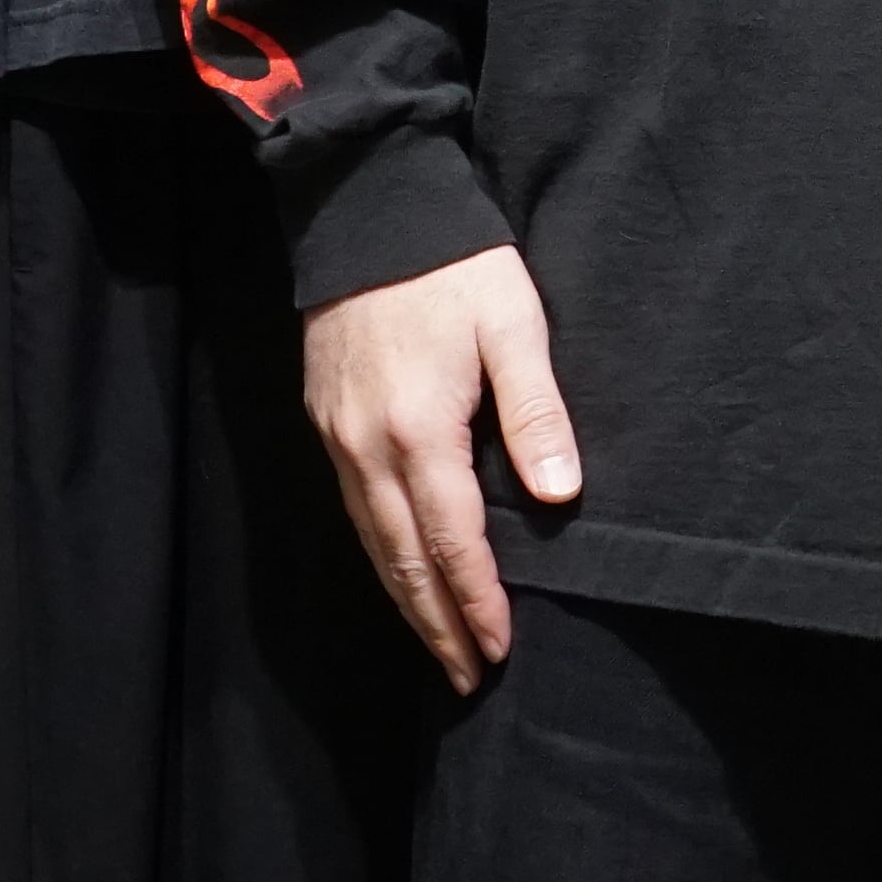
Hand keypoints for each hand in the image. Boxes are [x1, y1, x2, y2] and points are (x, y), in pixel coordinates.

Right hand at [303, 244, 580, 694]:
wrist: (368, 206)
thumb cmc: (455, 263)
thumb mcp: (512, 324)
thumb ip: (535, 410)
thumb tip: (559, 494)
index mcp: (419, 431)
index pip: (452, 541)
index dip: (477, 600)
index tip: (499, 650)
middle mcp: (366, 448)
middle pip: (401, 560)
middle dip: (437, 623)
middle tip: (468, 675)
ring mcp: (337, 436)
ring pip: (370, 542)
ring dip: (405, 597)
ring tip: (438, 641)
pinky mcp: (323, 418)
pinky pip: (352, 509)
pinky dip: (379, 553)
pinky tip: (399, 567)